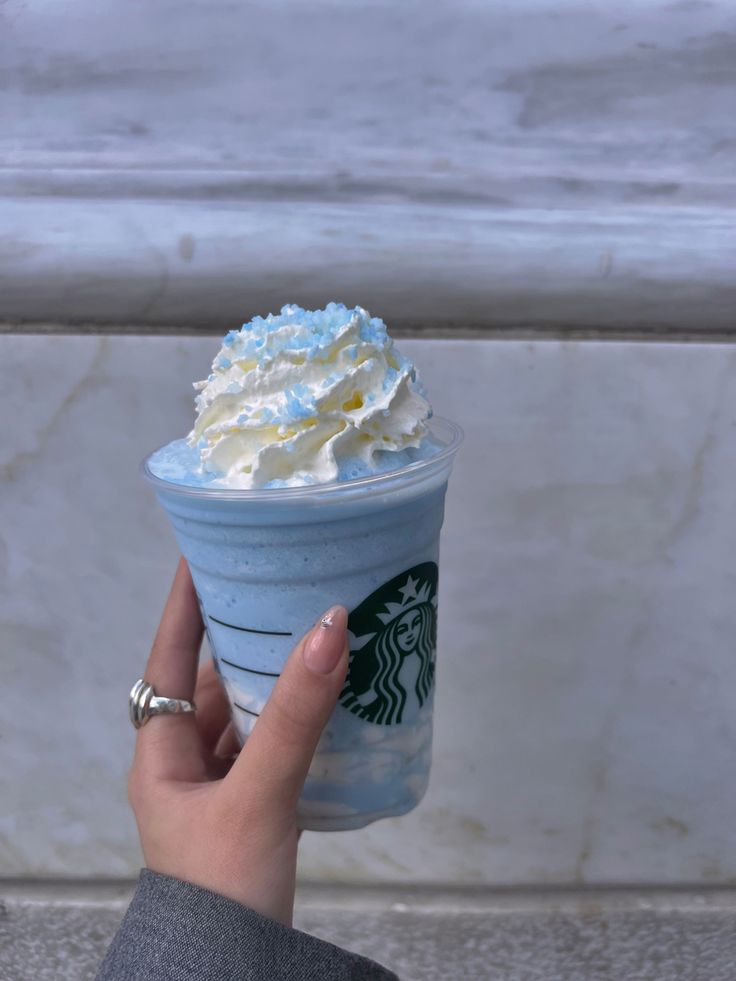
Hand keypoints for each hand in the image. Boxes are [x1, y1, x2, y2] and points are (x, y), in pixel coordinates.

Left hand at [127, 558, 347, 925]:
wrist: (230, 971)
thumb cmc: (223, 882)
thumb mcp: (258, 793)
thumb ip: (295, 716)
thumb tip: (329, 626)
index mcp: (162, 752)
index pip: (167, 658)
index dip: (185, 604)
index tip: (204, 552)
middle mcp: (184, 762)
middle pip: (212, 681)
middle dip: (246, 636)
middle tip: (285, 589)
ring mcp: (218, 786)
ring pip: (248, 715)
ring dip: (278, 681)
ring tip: (317, 635)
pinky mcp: (252, 807)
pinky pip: (273, 747)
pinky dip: (298, 722)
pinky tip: (331, 705)